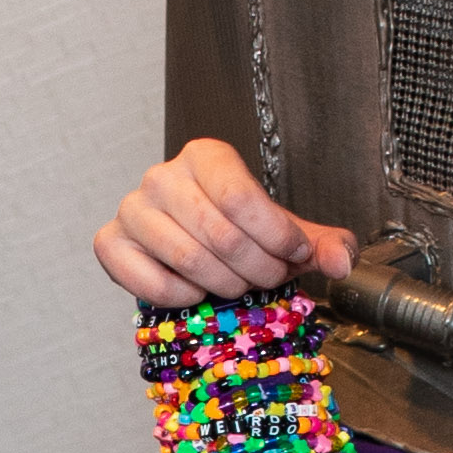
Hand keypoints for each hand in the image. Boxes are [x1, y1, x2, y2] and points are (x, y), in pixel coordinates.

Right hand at [93, 139, 354, 310]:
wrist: (196, 242)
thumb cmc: (241, 232)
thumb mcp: (288, 234)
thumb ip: (325, 243)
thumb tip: (341, 262)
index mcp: (206, 156)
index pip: (242, 198)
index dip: (277, 238)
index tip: (295, 255)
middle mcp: (163, 176)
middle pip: (219, 233)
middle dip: (256, 268)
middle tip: (268, 277)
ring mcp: (132, 209)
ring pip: (187, 258)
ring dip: (224, 284)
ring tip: (238, 285)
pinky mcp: (111, 243)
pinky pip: (147, 280)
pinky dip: (181, 296)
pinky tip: (197, 292)